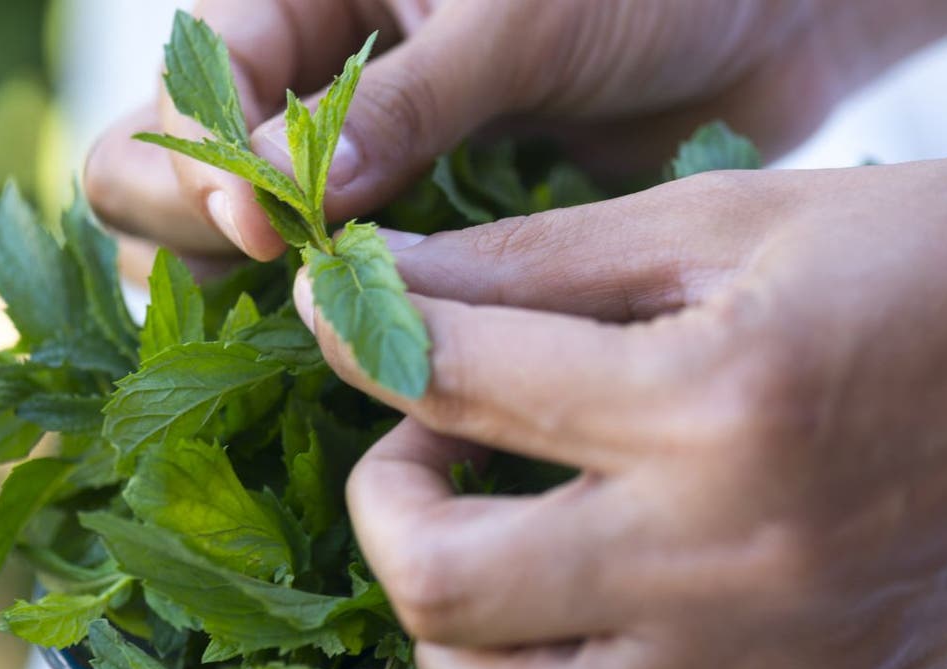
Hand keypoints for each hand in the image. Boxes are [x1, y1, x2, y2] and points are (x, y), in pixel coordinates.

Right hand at [83, 0, 946, 269]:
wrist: (763, 23)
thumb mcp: (520, 18)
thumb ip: (405, 102)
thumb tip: (285, 197)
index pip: (193, 92)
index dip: (203, 166)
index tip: (266, 230)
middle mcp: (321, 86)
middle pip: (183, 179)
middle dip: (208, 238)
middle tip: (292, 279)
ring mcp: (373, 168)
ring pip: (258, 252)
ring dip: (274, 298)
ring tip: (332, 329)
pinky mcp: (434, 230)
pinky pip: (363, 288)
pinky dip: (358, 325)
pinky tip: (387, 356)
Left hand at [294, 159, 946, 668]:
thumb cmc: (935, 258)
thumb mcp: (729, 224)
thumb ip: (542, 264)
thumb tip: (395, 276)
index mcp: (713, 402)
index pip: (458, 380)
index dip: (362, 330)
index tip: (334, 307)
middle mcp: (727, 556)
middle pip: (443, 580)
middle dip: (383, 495)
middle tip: (422, 436)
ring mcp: (765, 659)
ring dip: (451, 608)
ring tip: (492, 520)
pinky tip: (568, 593)